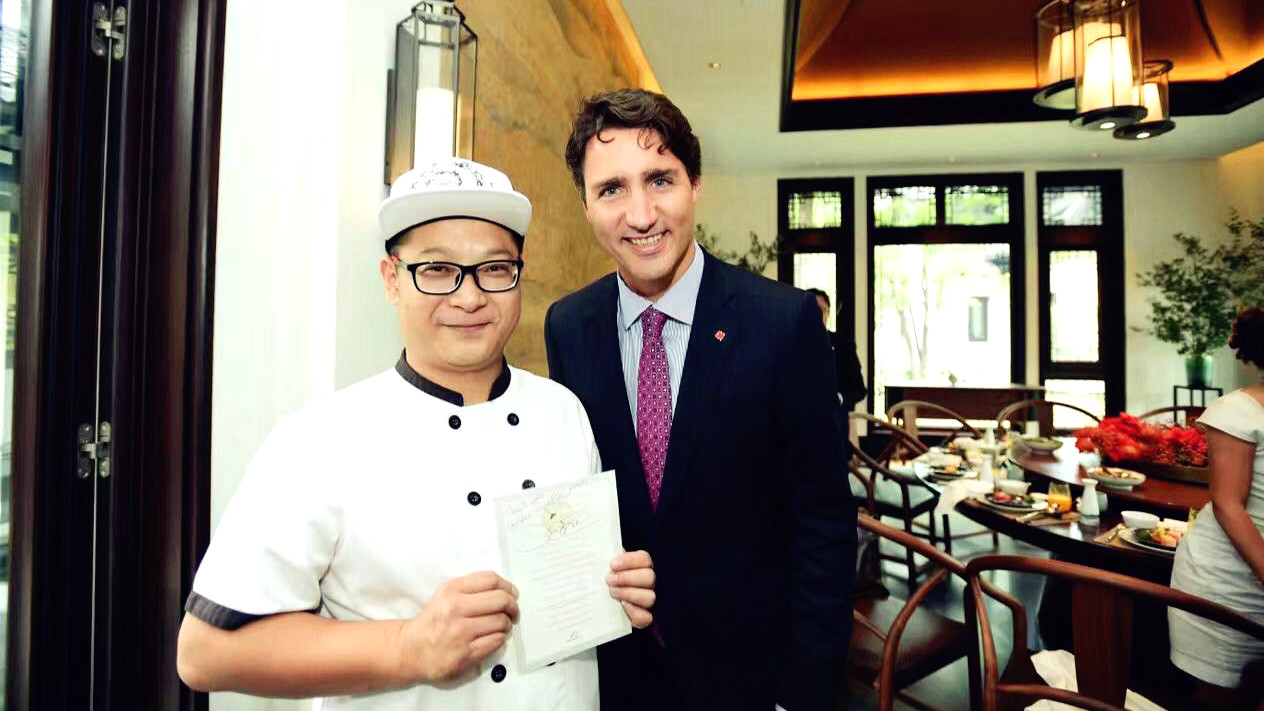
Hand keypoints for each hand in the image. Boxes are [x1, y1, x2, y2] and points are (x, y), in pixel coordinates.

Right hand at [396, 571, 518, 682]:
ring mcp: (461, 632)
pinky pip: (496, 642)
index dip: (508, 587)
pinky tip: (493, 639)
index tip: (513, 595)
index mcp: (452, 590)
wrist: (411, 650)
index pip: (491, 580)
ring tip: (501, 628)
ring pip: (501, 622)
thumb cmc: (433, 620)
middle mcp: (456, 608)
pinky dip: (500, 640)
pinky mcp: (466, 653)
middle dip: (513, 607)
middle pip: (501, 600)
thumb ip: (471, 587)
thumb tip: (505, 590)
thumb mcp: (445, 594)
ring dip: (507, 625)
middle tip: (513, 613)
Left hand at [607, 550, 654, 627]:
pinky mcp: (644, 618)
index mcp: (641, 567)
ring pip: (649, 597)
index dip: (630, 560)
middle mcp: (648, 583)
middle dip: (627, 578)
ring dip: (629, 594)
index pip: (644, 559)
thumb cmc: (606, 582)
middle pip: (649, 577)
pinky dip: (634, 611)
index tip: (612, 564)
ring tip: (612, 592)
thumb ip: (609, 559)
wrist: (600, 607)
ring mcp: (648, 601)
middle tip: (609, 580)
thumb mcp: (606, 569)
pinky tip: (622, 605)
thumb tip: (610, 549)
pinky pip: (646, 617)